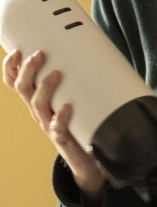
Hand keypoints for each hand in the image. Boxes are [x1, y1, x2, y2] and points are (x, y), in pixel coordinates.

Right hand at [3, 49, 105, 201]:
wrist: (87, 157)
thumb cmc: (80, 121)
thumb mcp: (74, 97)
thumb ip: (78, 79)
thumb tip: (96, 50)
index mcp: (38, 100)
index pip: (16, 82)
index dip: (11, 68)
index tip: (18, 51)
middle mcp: (39, 111)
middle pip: (24, 89)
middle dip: (28, 70)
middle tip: (40, 54)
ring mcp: (48, 124)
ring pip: (37, 105)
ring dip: (44, 88)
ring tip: (56, 74)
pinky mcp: (62, 137)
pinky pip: (57, 127)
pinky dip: (60, 117)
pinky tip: (67, 107)